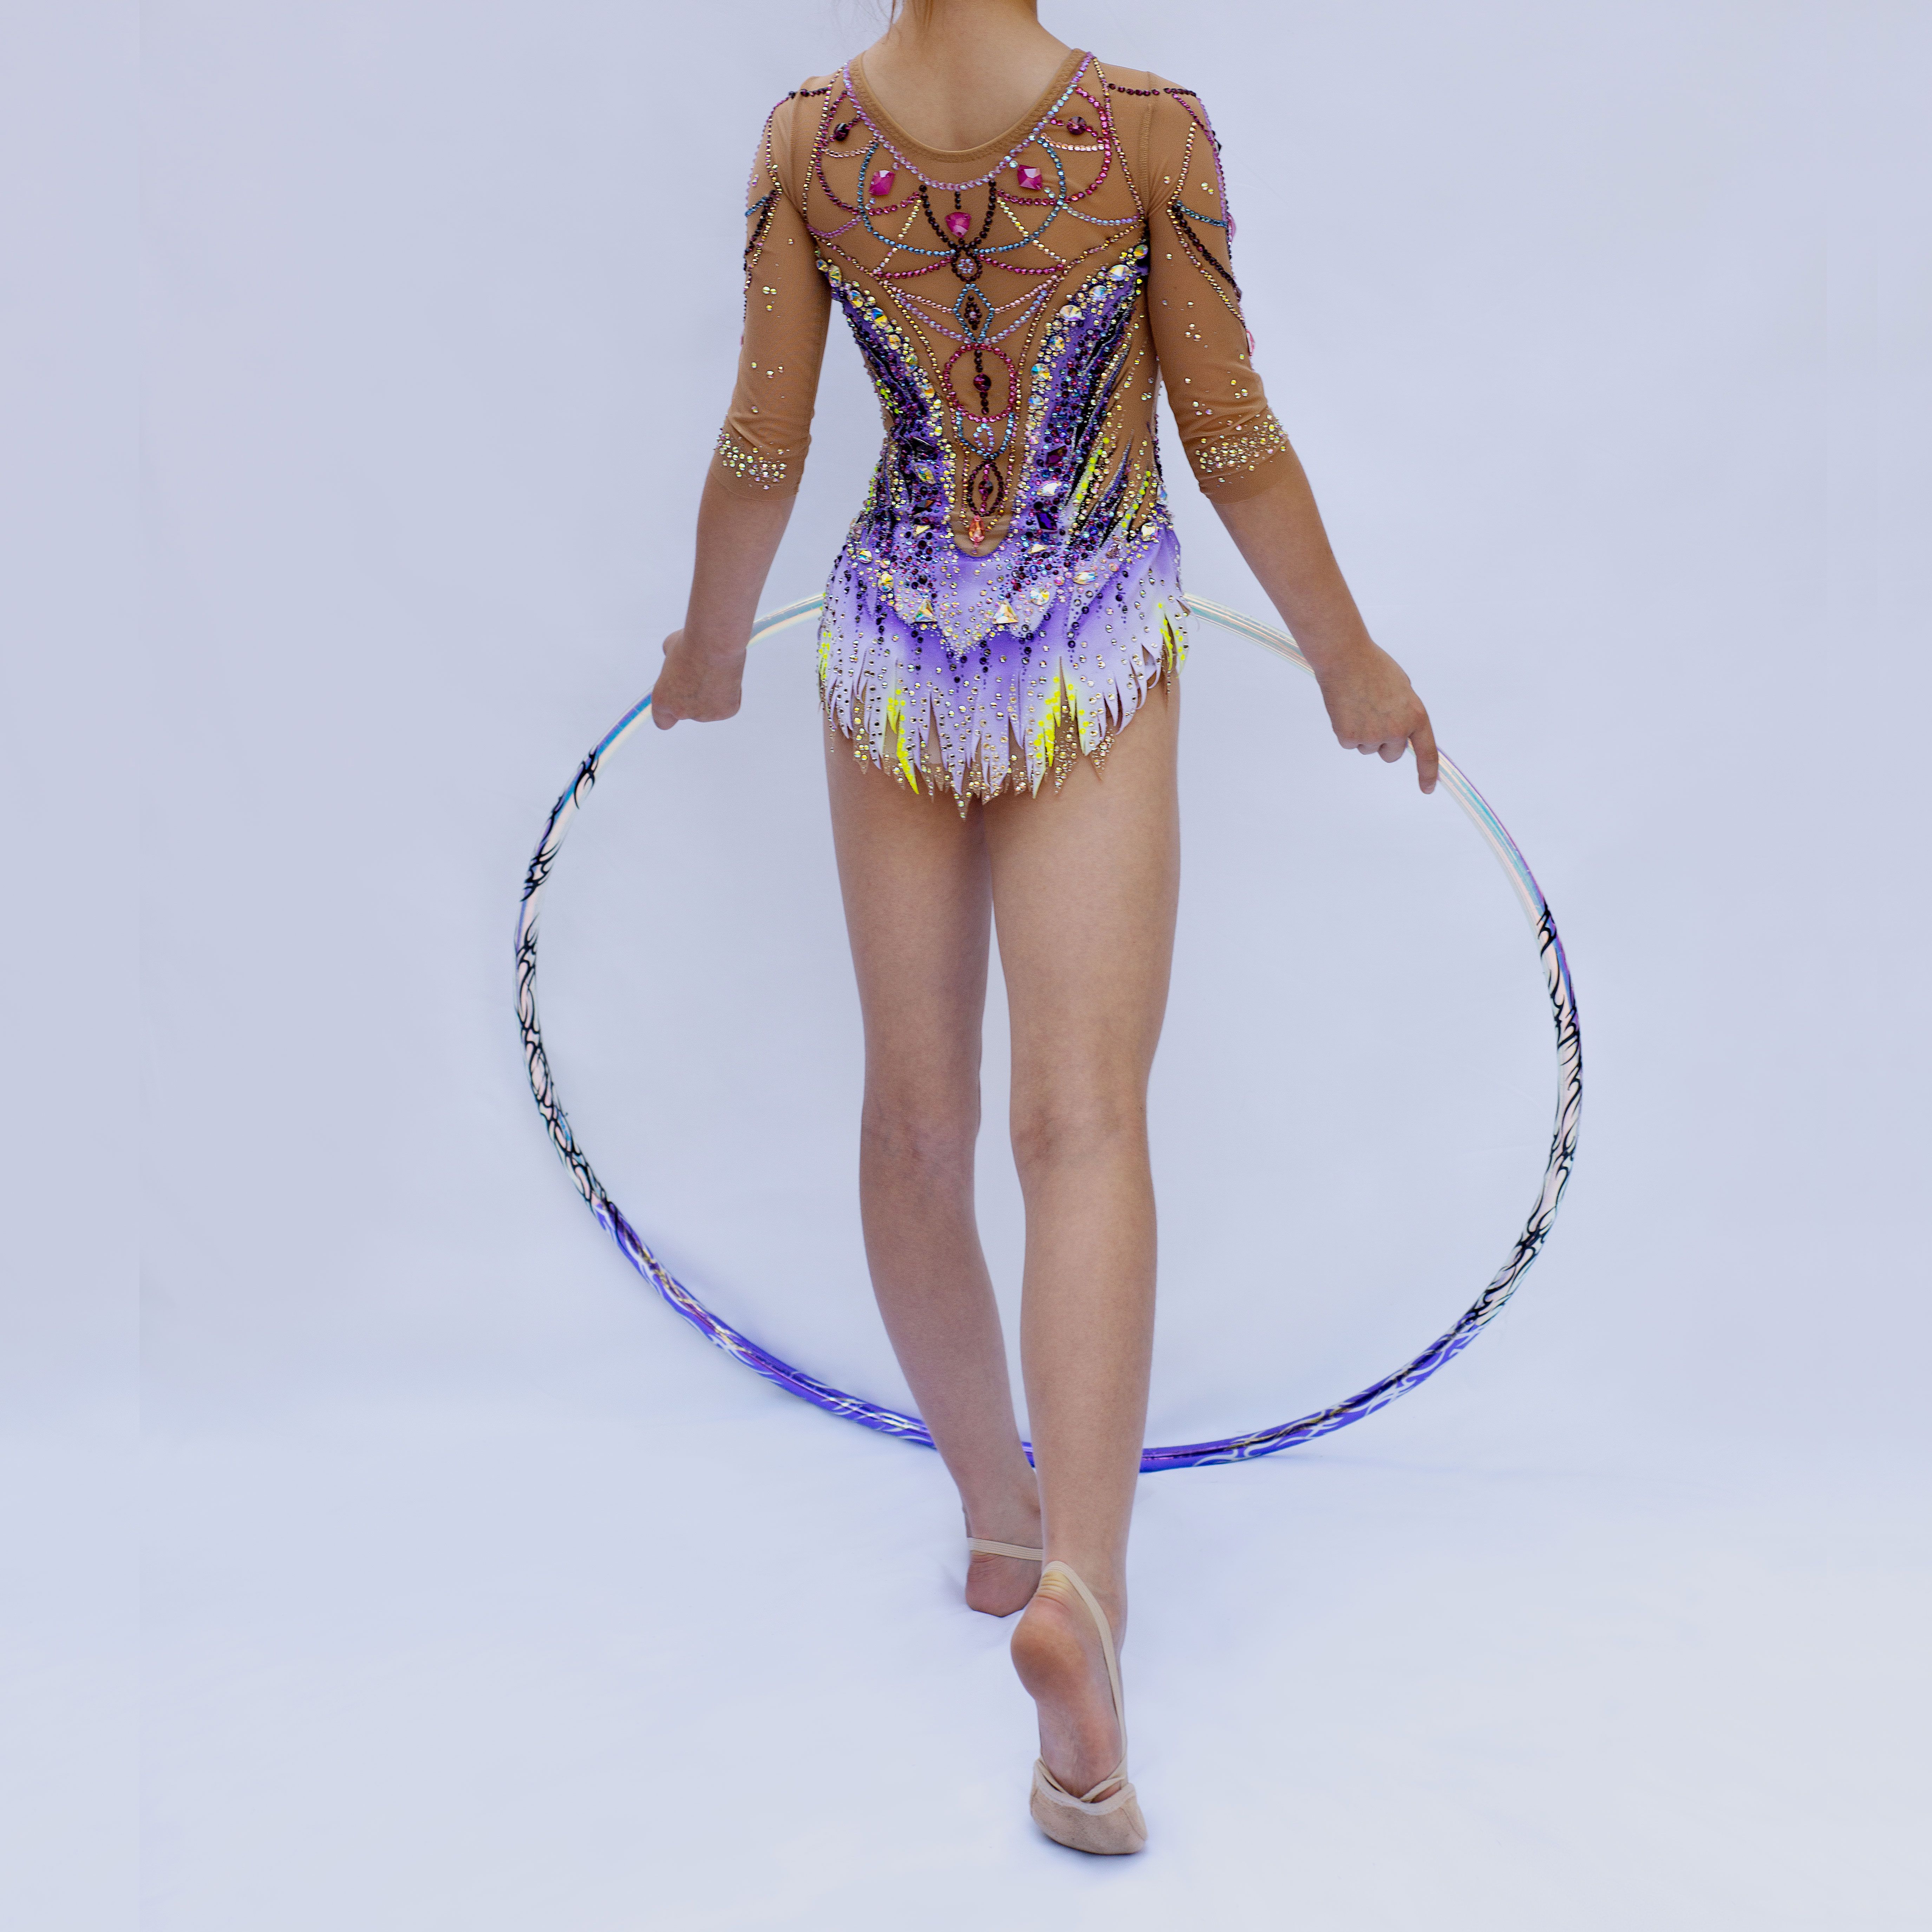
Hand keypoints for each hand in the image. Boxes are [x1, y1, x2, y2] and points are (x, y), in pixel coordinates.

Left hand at [650, 628, 746, 728]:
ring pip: (709, 708)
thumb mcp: (670, 651)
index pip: (663, 721)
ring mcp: (704, 715)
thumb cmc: (691, 642)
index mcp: (662, 699)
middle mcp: (681, 712)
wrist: (715, 643)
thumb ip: (671, 666)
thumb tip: (676, 664)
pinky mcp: (726, 712)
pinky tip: (727, 675)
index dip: (670, 711)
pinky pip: (727, 704)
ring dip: (711, 694)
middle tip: (701, 674)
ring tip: (715, 670)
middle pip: (688, 712)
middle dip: (694, 698)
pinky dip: (728, 692)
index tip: (677, 701)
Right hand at [1313, 637, 1438, 793]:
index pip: (1427, 753)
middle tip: (1372, 715)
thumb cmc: (1374, 667)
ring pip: (1368, 748)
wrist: (1345, 658)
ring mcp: (1373, 735)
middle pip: (1391, 755)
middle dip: (1383, 742)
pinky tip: (1345, 709)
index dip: (1428, 773)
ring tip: (1358, 706)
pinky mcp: (1349, 737)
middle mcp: (1397, 730)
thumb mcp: (1403, 689)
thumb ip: (1406, 713)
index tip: (1427, 789)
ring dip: (1363, 733)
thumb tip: (1401, 732)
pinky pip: (1349, 743)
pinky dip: (1346, 730)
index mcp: (1415, 716)